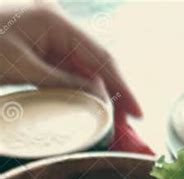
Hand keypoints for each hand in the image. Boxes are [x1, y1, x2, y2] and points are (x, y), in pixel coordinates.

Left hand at [0, 1, 141, 115]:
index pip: (99, 56)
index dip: (122, 86)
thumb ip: (60, 81)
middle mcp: (56, 25)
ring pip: (83, 70)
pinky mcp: (38, 49)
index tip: (138, 113)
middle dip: (113, 94)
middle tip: (126, 126)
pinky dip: (78, 92)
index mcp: (54, 21)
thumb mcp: (20, 67)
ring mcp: (47, 36)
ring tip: (110, 125)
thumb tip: (96, 97)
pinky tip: (86, 111)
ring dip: (97, 96)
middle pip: (95, 62)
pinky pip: (67, 72)